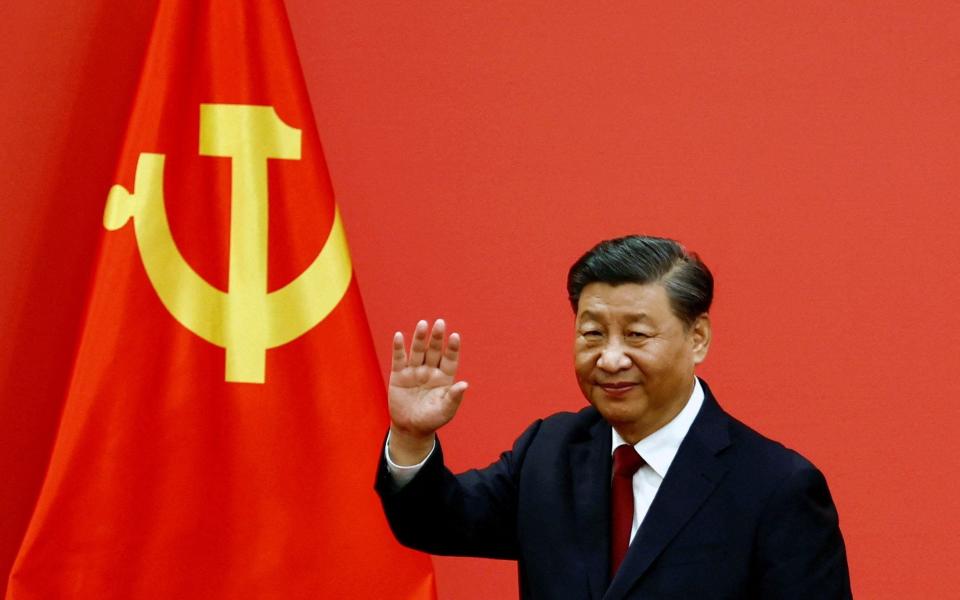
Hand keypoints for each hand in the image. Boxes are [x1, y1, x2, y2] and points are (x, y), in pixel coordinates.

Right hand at [388, 319, 467, 463]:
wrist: (410, 428)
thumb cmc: (432, 419)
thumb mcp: (445, 411)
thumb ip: (454, 397)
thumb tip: (465, 384)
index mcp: (444, 377)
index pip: (450, 359)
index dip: (452, 348)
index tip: (455, 336)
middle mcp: (430, 370)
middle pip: (434, 350)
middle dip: (437, 338)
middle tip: (440, 323)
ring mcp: (414, 371)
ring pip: (418, 351)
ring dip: (420, 338)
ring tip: (423, 324)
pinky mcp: (399, 375)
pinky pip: (399, 359)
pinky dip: (398, 347)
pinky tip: (399, 335)